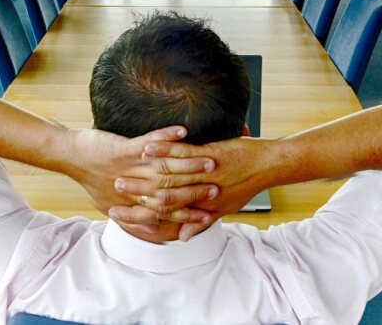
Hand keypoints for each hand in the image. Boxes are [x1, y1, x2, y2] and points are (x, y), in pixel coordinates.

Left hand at [61, 125, 218, 221]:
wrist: (70, 156)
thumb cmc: (90, 178)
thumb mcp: (109, 202)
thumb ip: (130, 213)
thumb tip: (146, 225)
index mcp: (132, 201)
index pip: (167, 212)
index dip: (189, 213)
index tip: (209, 212)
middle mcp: (134, 187)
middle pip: (172, 192)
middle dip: (197, 190)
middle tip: (218, 187)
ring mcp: (130, 168)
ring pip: (165, 169)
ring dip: (190, 164)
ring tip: (211, 159)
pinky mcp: (124, 150)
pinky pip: (149, 143)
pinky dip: (166, 137)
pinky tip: (182, 131)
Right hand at [110, 136, 273, 239]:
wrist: (269, 167)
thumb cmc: (246, 185)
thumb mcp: (223, 208)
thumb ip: (199, 221)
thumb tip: (181, 236)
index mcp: (199, 207)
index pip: (162, 215)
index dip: (137, 217)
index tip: (116, 214)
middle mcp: (199, 193)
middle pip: (159, 197)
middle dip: (133, 194)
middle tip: (112, 190)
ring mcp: (204, 174)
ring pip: (168, 175)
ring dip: (143, 172)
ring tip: (121, 169)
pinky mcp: (211, 155)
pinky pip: (183, 153)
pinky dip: (164, 149)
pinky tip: (148, 146)